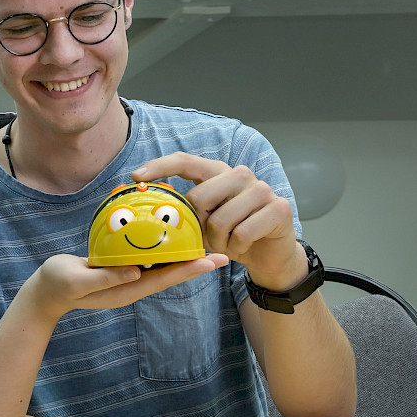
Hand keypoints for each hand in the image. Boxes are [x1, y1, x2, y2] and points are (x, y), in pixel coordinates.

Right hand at [29, 253, 228, 317]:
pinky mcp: (121, 270)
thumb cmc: (58, 284)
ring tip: (207, 245)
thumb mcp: (77, 279)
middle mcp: (133, 285)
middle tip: (223, 253)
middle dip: (196, 264)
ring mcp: (128, 278)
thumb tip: (136, 271)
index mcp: (126, 289)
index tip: (211, 261)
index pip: (164, 279)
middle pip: (171, 274)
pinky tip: (173, 238)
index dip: (188, 270)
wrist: (46, 292)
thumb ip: (105, 276)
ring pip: (162, 267)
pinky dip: (164, 250)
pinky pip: (148, 260)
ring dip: (184, 257)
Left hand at [132, 153, 304, 289]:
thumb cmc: (231, 236)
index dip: (160, 166)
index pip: (185, 161)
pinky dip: (237, 247)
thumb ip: (184, 213)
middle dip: (197, 226)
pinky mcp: (278, 208)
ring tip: (228, 243)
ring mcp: (262, 189)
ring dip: (218, 241)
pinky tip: (244, 246)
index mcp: (218, 173)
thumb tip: (149, 208)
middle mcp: (240, 175)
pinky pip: (242, 233)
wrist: (268, 255)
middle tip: (207, 237)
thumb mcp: (203, 224)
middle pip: (199, 197)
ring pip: (220, 220)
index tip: (137, 177)